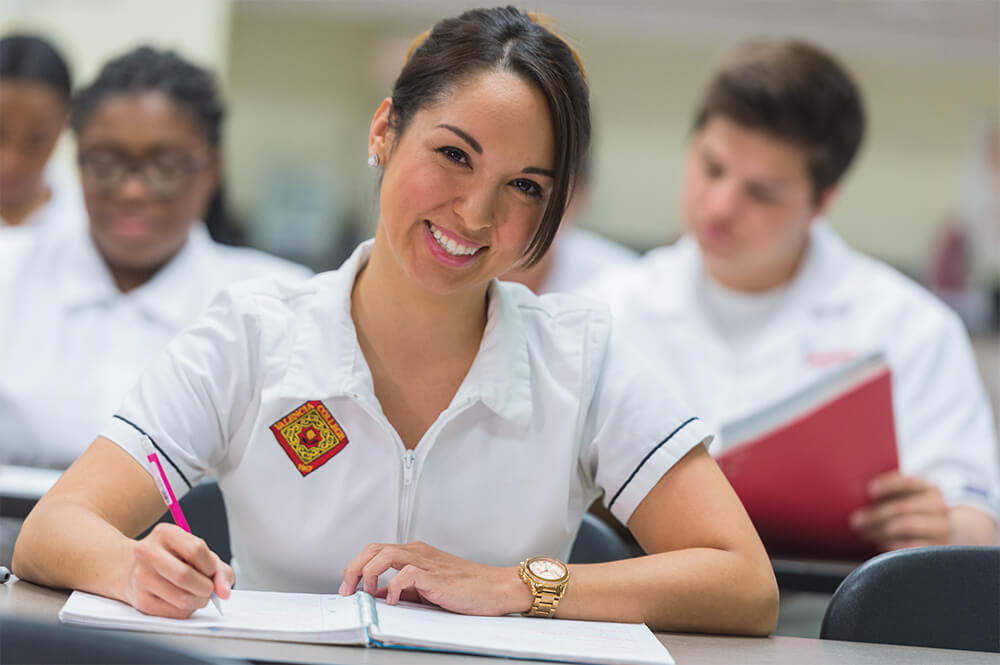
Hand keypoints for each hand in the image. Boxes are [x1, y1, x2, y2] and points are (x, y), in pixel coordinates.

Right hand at [122, 523, 233, 617]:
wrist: (133, 568)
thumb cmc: (171, 558)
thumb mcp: (194, 552)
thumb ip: (218, 568)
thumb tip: (224, 591)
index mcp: (165, 533)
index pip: (196, 549)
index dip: (211, 566)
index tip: (213, 572)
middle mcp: (147, 552)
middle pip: (185, 575)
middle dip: (206, 587)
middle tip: (209, 589)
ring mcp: (140, 577)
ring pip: (181, 598)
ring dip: (199, 601)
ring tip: (198, 595)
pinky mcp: (139, 600)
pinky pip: (174, 612)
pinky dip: (187, 610)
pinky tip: (184, 601)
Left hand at [338, 541, 530, 615]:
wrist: (497, 588)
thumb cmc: (469, 590)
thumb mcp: (429, 589)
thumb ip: (406, 589)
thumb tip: (380, 598)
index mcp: (416, 554)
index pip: (377, 551)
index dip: (357, 567)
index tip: (348, 587)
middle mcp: (418, 553)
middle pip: (375, 548)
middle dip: (354, 567)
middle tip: (346, 589)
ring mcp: (427, 562)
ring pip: (386, 554)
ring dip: (369, 573)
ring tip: (366, 593)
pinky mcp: (436, 576)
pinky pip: (406, 574)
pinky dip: (393, 587)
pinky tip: (393, 600)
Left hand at [849, 471, 949, 550]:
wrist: (941, 531)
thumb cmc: (912, 509)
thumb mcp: (906, 496)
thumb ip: (887, 491)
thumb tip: (854, 490)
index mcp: (928, 487)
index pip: (908, 482)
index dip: (888, 485)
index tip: (868, 490)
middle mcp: (938, 506)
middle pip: (902, 508)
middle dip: (875, 515)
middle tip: (855, 521)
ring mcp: (940, 528)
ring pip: (906, 526)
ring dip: (879, 530)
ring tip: (863, 533)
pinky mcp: (937, 547)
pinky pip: (911, 546)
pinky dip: (892, 545)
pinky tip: (879, 544)